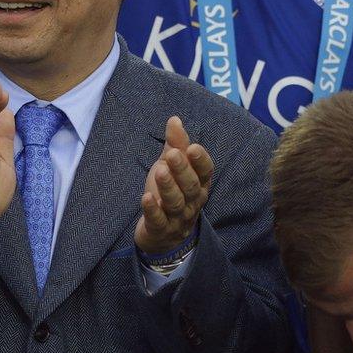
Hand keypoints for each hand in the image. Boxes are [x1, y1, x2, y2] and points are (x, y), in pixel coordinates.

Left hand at [135, 116, 213, 253]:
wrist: (162, 234)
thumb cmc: (169, 193)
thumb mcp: (171, 168)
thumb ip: (175, 145)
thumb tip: (174, 119)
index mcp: (198, 184)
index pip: (206, 172)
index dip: (200, 160)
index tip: (192, 147)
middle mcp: (192, 201)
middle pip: (190, 186)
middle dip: (182, 170)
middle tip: (172, 155)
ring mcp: (177, 217)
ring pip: (176, 203)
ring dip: (168, 186)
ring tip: (160, 171)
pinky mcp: (160, 229)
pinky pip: (158, 220)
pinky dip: (153, 210)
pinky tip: (146, 197)